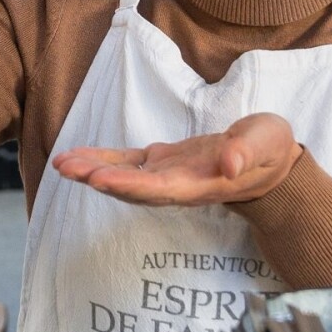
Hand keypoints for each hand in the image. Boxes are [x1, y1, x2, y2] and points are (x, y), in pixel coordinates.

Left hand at [52, 112, 303, 206]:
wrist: (270, 164)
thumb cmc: (270, 151)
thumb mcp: (267, 143)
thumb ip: (248, 152)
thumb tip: (229, 163)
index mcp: (200, 184)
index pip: (159, 189)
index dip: (128, 186)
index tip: (100, 180)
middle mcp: (178, 186)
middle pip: (133, 188)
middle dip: (99, 179)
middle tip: (67, 169)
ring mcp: (167, 175)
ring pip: (124, 177)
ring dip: (92, 171)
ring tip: (61, 164)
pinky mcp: (162, 162)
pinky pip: (126, 163)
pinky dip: (101, 160)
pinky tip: (76, 158)